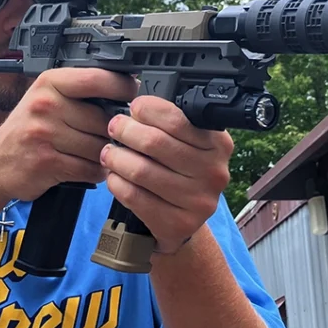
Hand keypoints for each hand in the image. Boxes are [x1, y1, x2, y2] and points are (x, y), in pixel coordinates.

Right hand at [0, 68, 138, 201]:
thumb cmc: (25, 130)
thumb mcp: (45, 97)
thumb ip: (79, 92)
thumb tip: (124, 92)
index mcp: (49, 84)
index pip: (98, 79)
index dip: (122, 87)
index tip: (132, 94)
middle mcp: (46, 106)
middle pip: (104, 119)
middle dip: (112, 131)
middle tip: (110, 135)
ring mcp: (45, 135)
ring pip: (100, 146)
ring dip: (105, 154)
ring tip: (97, 153)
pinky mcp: (48, 163)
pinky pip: (89, 168)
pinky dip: (95, 172)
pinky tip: (88, 168)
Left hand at [99, 95, 234, 252]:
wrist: (183, 222)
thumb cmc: (181, 174)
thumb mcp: (189, 145)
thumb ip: (172, 124)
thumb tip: (137, 104)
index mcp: (218, 144)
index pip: (177, 119)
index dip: (148, 109)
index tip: (133, 107)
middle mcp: (213, 172)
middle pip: (155, 143)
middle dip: (126, 131)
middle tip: (114, 127)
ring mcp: (198, 201)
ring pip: (141, 170)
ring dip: (116, 158)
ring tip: (108, 153)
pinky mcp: (177, 223)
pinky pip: (135, 197)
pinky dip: (117, 183)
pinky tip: (114, 177)